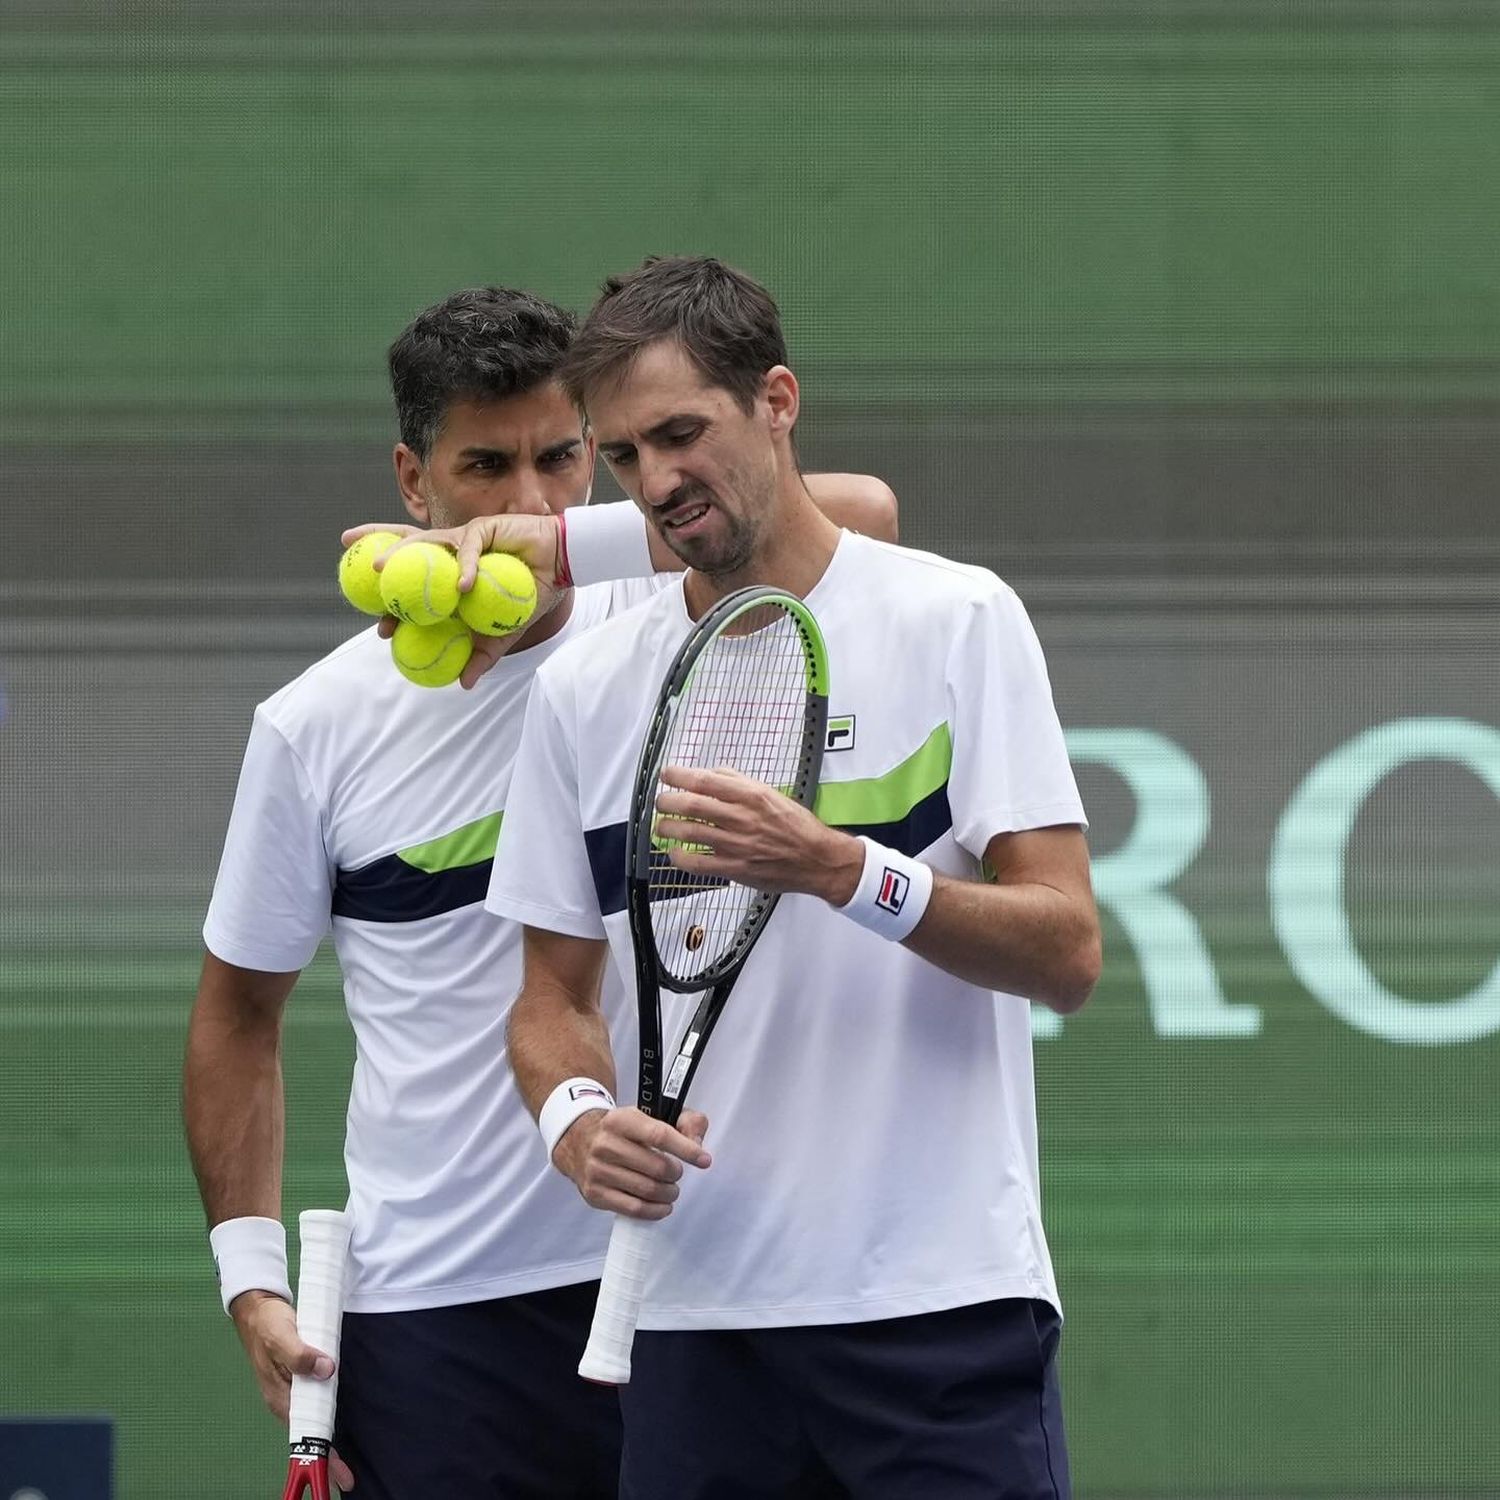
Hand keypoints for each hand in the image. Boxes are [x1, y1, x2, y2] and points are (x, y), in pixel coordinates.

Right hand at [230, 1290, 355, 1491]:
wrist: (258, 1309)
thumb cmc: (269, 1325)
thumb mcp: (284, 1336)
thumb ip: (302, 1355)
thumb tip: (326, 1370)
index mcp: (280, 1396)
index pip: (302, 1432)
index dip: (319, 1452)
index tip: (333, 1472)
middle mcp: (285, 1399)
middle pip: (308, 1432)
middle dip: (326, 1456)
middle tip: (346, 1478)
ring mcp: (292, 1390)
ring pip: (312, 1420)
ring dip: (326, 1439)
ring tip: (343, 1463)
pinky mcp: (299, 1378)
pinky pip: (314, 1403)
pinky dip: (324, 1417)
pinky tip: (334, 1425)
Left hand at [339, 517, 566, 686]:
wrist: (561, 567)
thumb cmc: (532, 593)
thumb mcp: (505, 629)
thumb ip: (484, 653)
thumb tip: (464, 685)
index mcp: (452, 577)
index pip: (417, 586)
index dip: (396, 604)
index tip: (382, 630)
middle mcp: (452, 555)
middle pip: (408, 551)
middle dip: (379, 555)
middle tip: (362, 576)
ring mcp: (464, 540)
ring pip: (424, 542)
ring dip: (399, 552)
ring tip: (379, 567)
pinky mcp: (482, 530)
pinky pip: (468, 549)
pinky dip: (465, 568)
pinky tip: (463, 587)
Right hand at [553, 1106, 710, 1219]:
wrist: (579, 1142)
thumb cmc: (624, 1131)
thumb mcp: (651, 1114)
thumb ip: (685, 1122)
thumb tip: (698, 1144)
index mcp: (621, 1120)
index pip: (659, 1135)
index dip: (686, 1149)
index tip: (704, 1160)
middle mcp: (606, 1144)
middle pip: (657, 1168)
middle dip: (675, 1174)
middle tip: (677, 1174)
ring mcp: (598, 1171)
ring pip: (647, 1190)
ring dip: (668, 1193)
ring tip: (671, 1189)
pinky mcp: (595, 1194)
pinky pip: (633, 1208)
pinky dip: (655, 1211)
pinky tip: (663, 1206)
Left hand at [654, 766, 864, 904]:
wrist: (817, 859)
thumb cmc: (796, 826)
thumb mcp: (771, 794)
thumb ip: (740, 782)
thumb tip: (711, 774)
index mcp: (751, 795)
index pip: (705, 780)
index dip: (679, 775)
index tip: (666, 774)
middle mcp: (742, 817)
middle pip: (691, 805)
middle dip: (667, 801)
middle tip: (661, 801)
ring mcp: (737, 844)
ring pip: (690, 832)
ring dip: (668, 827)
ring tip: (662, 825)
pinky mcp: (735, 869)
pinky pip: (698, 863)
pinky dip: (680, 857)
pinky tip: (675, 853)